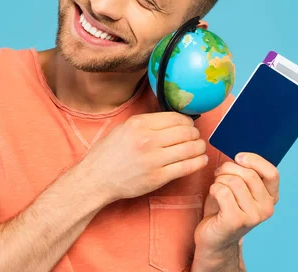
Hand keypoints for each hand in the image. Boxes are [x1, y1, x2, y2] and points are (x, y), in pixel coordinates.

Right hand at [78, 112, 208, 203]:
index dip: (187, 122)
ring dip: (199, 147)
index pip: (176, 118)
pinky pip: (186, 167)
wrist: (96, 179)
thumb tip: (171, 120)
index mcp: (139, 124)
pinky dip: (198, 162)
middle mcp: (148, 139)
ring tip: (200, 148)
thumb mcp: (123, 128)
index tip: (189, 126)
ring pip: (190, 149)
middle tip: (196, 137)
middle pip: (186, 132)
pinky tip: (200, 160)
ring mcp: (154, 159)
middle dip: (195, 134)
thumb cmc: (107, 154)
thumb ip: (145, 123)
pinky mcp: (158, 177)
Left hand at [194, 152, 279, 252]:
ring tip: (217, 188)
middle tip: (219, 175)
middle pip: (248, 174)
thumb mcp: (240, 189)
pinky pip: (222, 191)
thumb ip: (245, 174)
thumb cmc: (224, 209)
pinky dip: (213, 189)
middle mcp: (267, 208)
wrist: (215, 238)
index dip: (254, 160)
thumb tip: (239, 155)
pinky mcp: (236, 221)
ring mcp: (253, 216)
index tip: (238, 157)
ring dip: (219, 180)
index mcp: (271, 197)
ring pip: (233, 181)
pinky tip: (214, 197)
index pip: (272, 172)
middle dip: (228, 169)